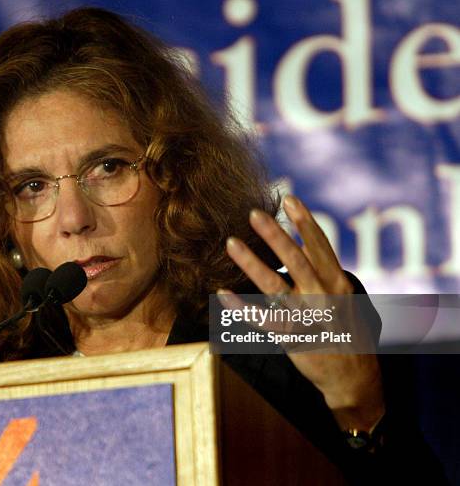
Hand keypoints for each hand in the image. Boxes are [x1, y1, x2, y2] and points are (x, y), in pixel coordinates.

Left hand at [221, 195, 384, 430]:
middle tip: (253, 213)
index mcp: (338, 283)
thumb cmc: (344, 326)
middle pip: (297, 262)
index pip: (322, 247)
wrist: (354, 377)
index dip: (306, 222)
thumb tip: (303, 235)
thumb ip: (323, 268)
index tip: (289, 198)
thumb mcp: (343, 294)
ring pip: (275, 288)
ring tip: (231, 243)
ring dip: (252, 264)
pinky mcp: (292, 340)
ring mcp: (308, 320)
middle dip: (276, 236)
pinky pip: (263, 321)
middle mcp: (325, 298)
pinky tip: (223, 293)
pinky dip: (241, 308)